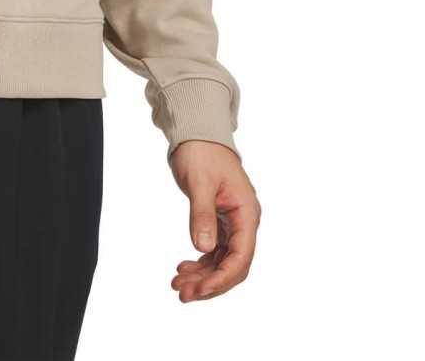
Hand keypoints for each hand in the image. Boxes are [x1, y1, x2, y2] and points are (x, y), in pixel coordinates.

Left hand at [168, 140, 260, 301]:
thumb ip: (202, 215)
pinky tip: (184, 267)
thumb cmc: (201, 152)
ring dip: (203, 275)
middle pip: (233, 265)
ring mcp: (233, 222)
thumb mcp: (199, 183)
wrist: (197, 132)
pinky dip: (201, 262)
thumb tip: (203, 248)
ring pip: (223, 260)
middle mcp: (244, 221)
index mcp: (246, 212)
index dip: (221, 278)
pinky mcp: (221, 220)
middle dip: (210, 283)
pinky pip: (215, 250)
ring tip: (177, 284)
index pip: (241, 257)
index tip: (198, 290)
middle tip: (182, 293)